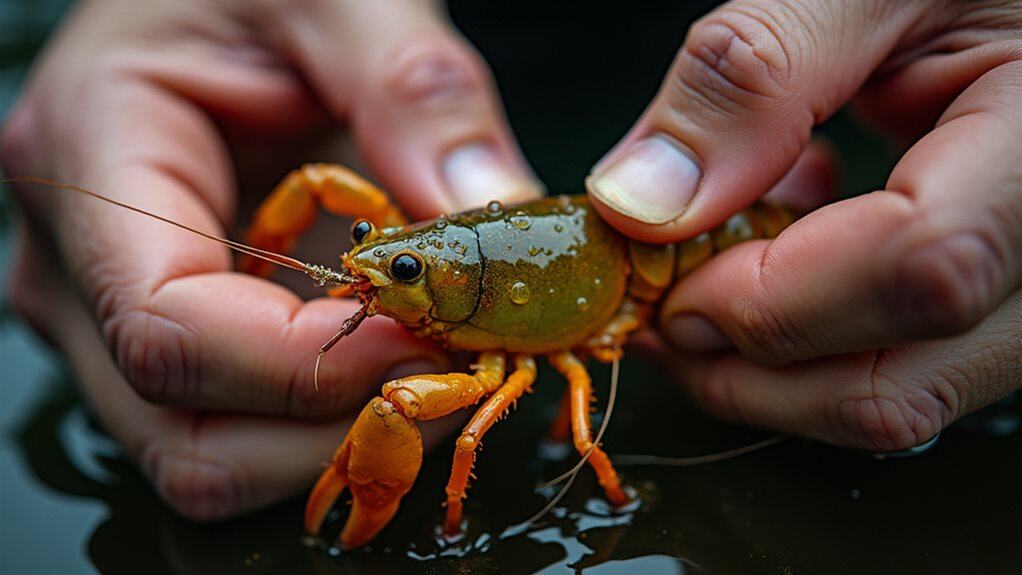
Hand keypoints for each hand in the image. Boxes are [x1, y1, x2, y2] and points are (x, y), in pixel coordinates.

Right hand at [2, 0, 539, 518]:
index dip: (314, 366)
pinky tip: (393, 359)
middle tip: (450, 372)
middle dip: (337, 432)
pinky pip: (242, 426)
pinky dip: (329, 420)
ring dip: (341, 438)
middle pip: (191, 440)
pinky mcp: (175, 337)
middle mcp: (78, 270)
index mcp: (89, 165)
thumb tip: (490, 204)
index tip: (429, 335)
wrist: (216, 1)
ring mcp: (116, 319)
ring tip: (430, 364)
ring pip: (217, 457)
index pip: (173, 335)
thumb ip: (410, 88)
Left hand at [587, 0, 1021, 450]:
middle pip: (901, 383)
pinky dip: (805, 335)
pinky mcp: (994, 295)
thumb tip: (643, 201)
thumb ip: (758, 73)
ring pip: (895, 394)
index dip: (770, 300)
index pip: (927, 269)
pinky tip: (779, 249)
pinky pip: (897, 361)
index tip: (666, 280)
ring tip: (703, 275)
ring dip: (764, 362)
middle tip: (656, 309)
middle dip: (743, 368)